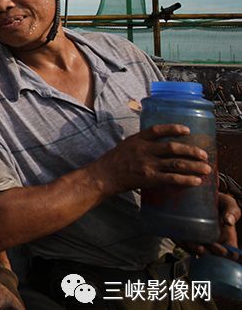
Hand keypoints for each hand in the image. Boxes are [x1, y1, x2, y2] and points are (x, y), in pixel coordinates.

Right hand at [90, 124, 211, 196]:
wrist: (103, 177)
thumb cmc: (113, 162)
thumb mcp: (125, 146)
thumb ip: (141, 144)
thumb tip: (157, 146)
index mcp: (137, 140)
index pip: (157, 130)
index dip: (173, 128)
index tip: (187, 130)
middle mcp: (143, 150)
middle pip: (172, 148)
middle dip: (191, 151)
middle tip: (204, 155)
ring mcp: (146, 164)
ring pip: (176, 163)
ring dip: (194, 166)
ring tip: (206, 168)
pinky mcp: (149, 178)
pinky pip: (172, 178)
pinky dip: (186, 180)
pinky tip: (195, 181)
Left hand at [182, 192, 240, 259]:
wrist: (198, 193)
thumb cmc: (217, 200)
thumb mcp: (227, 203)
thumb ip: (232, 211)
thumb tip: (229, 221)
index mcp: (227, 238)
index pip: (229, 254)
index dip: (224, 253)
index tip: (217, 246)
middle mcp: (214, 242)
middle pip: (211, 256)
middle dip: (206, 253)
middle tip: (200, 246)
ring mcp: (200, 240)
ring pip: (196, 252)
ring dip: (192, 249)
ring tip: (189, 242)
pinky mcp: (186, 236)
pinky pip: (183, 245)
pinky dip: (181, 243)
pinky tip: (179, 237)